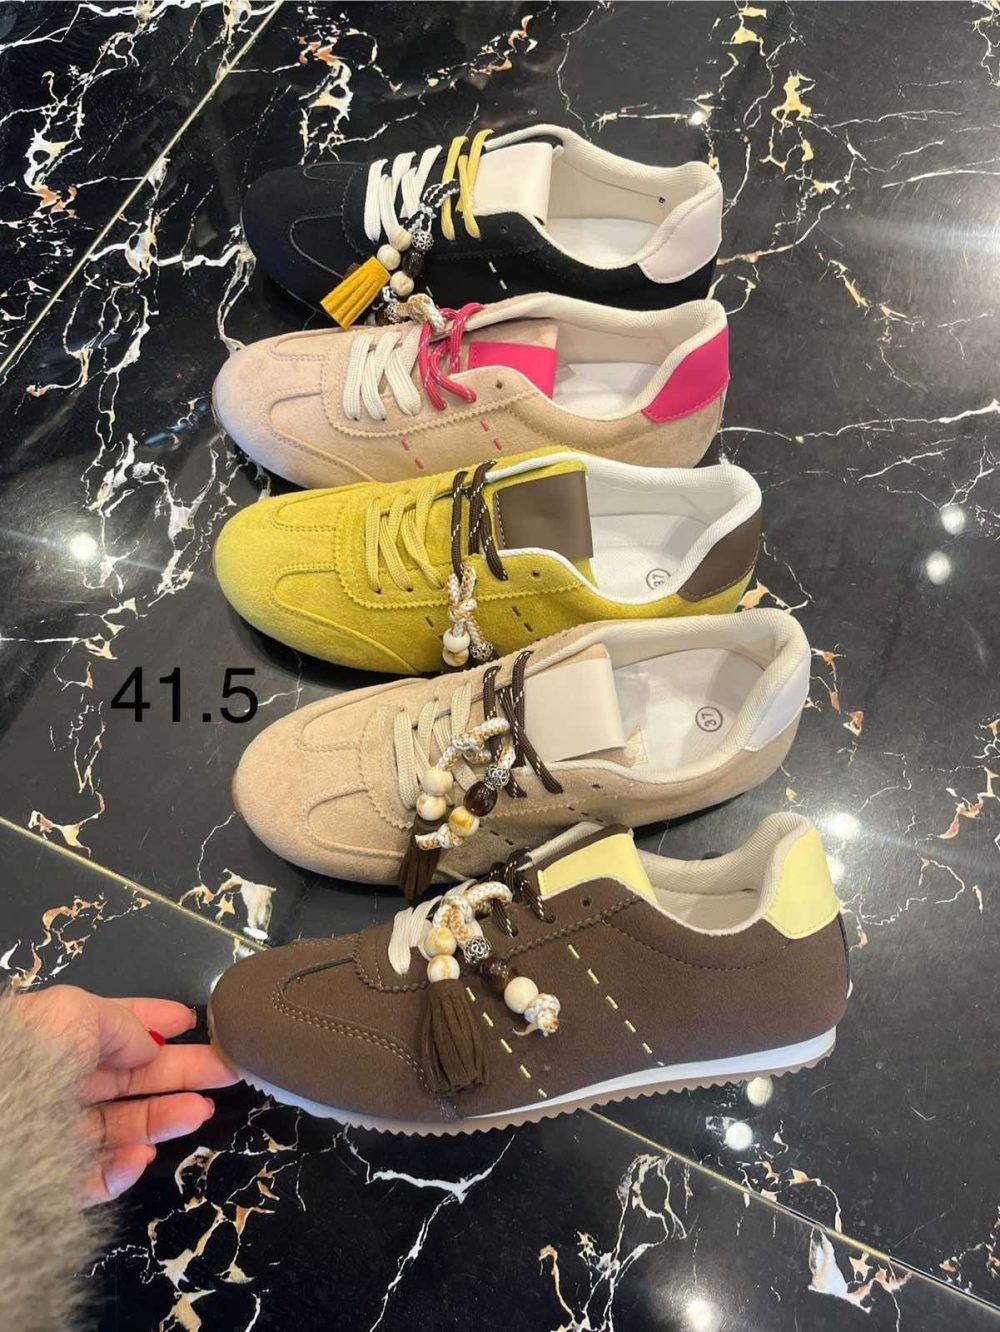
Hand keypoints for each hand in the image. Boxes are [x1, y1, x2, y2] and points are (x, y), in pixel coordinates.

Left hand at [19, 985, 237, 1203]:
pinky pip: (96, 1176)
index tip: (190, 1020)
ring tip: (200, 1110)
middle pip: (131, 1078)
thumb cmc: (29, 1057)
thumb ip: (123, 1023)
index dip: (154, 1020)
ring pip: (122, 1127)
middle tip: (226, 1069)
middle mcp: (60, 1084)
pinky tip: (143, 1153)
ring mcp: (58, 1134)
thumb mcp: (77, 1013)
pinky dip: (124, 1167)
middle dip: (180, 1071)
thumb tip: (149, 1045)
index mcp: (59, 1039)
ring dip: (165, 1118)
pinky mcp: (54, 1182)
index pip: (114, 1028)